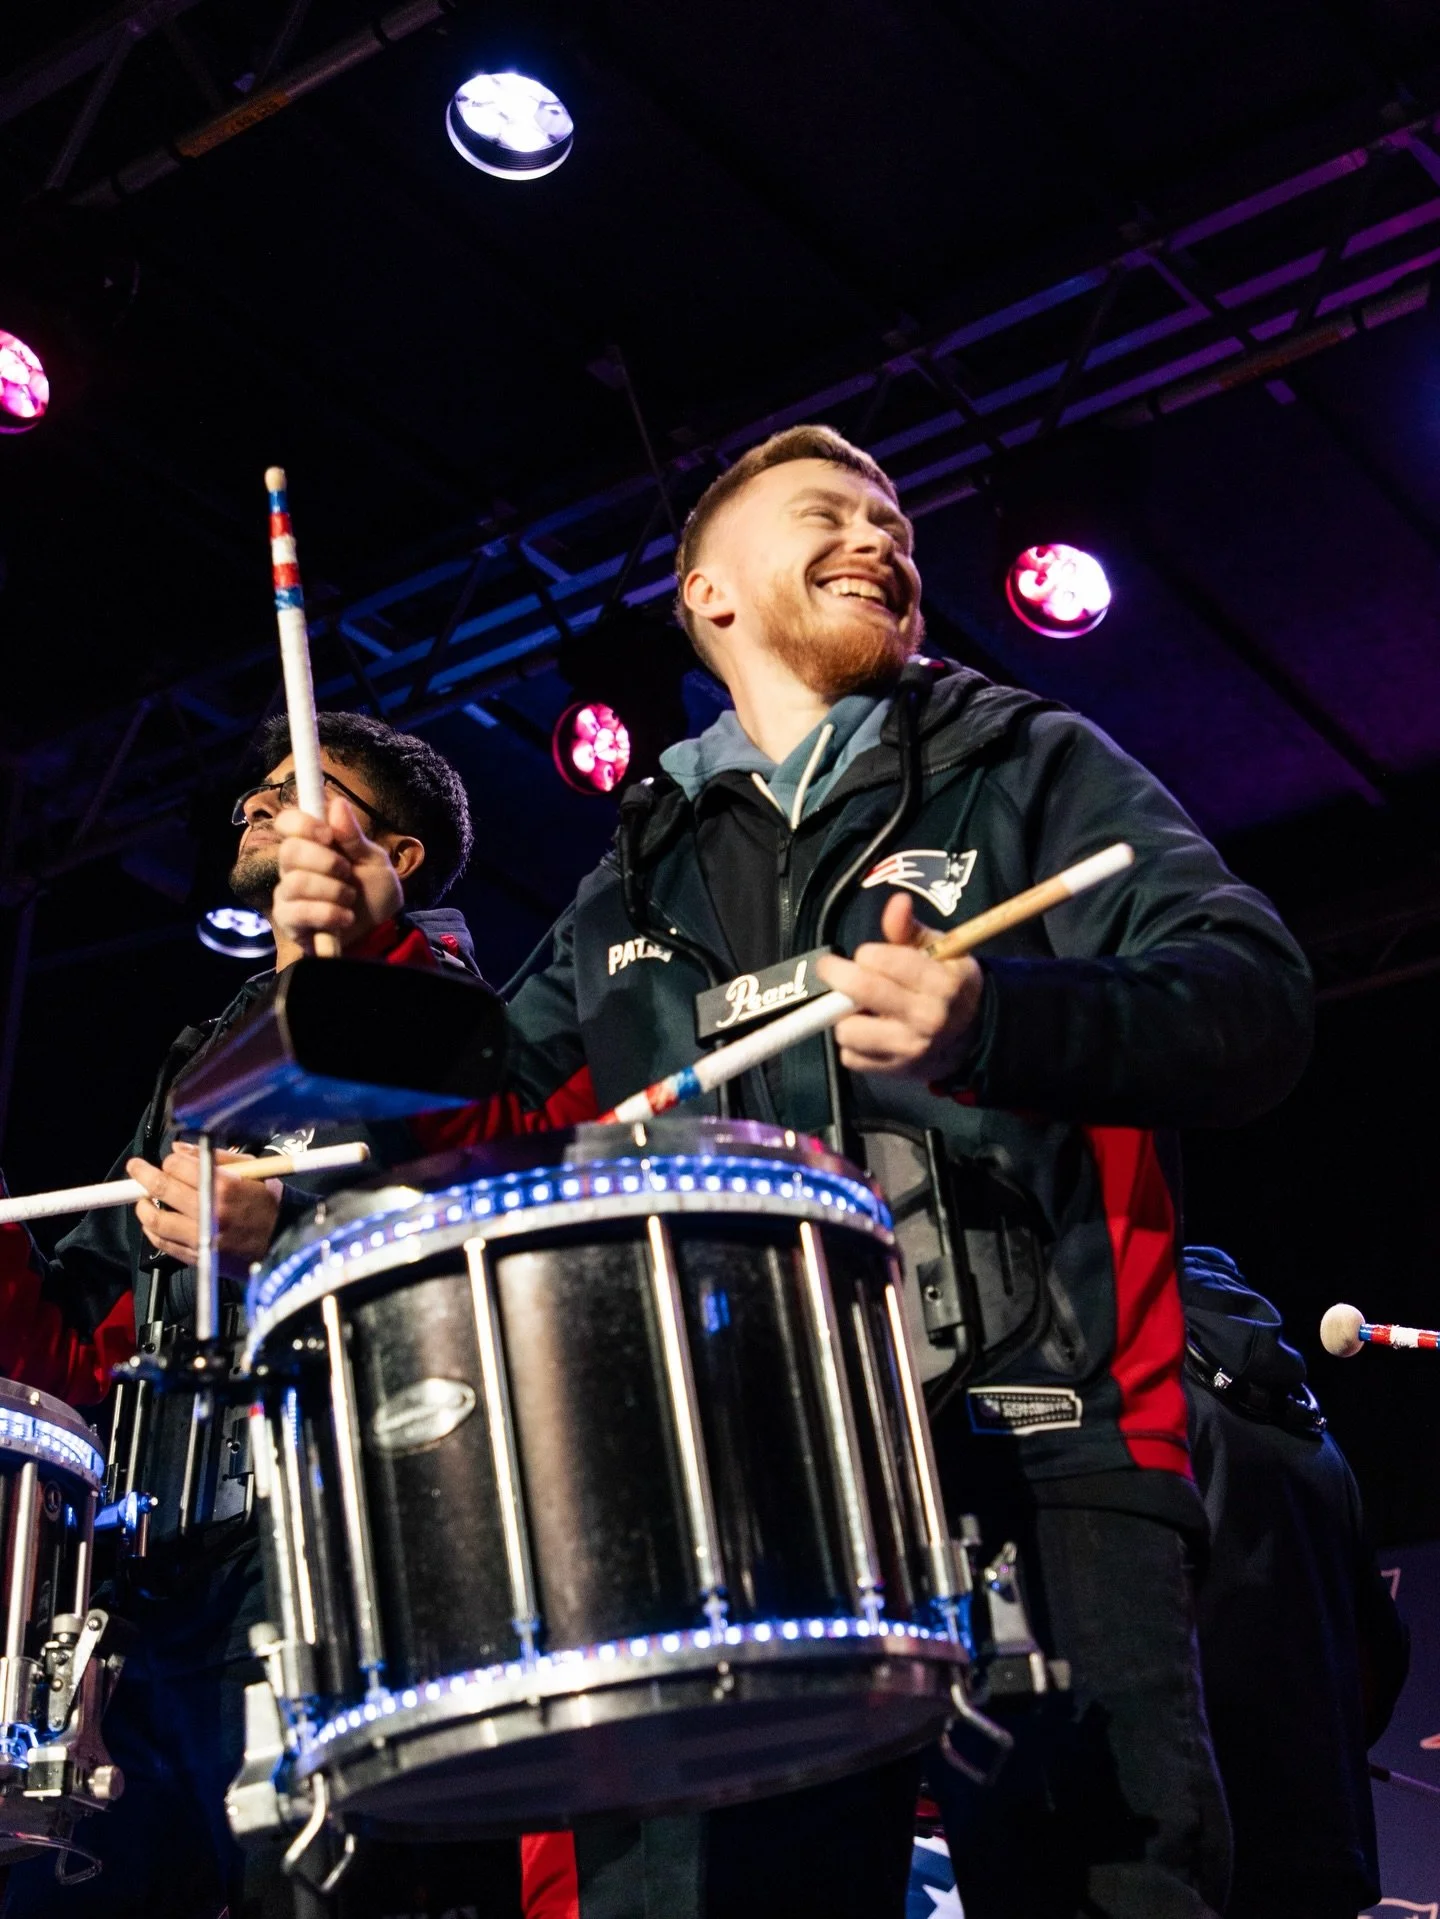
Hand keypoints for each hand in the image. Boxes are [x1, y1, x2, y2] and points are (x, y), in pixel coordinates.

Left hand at [128, 1145, 282, 1278]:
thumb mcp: (253, 1169)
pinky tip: (153, 1223)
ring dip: (143, 1207)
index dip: (170, 1161)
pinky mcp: (200, 1257)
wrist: (287, 1241)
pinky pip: (165, 1244)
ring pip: (156, 1220)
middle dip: (143, 1175)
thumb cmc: (272, 1203)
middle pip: (162, 1189)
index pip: (178, 1167)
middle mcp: (211, 1211)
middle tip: (135, 1169)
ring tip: (143, 1200)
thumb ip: (215, 1157)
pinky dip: (153, 1232)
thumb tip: (179, 1150)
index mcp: (224, 1186)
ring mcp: (203, 1237)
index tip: (169, 1161)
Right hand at [272, 794, 401, 950]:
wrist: (380, 929)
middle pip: (289, 851)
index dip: (303, 824)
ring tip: (350, 900)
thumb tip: (337, 803)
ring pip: (296, 882)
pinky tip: (344, 918)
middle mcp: (293, 865)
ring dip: (333, 891)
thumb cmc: (373, 890)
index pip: (286, 822)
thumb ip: (354, 837)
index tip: (329, 835)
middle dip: (326, 862)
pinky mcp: (289, 920)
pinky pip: (297, 911)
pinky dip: (328, 914)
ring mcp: (288, 893)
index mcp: (311, 843)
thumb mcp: (374, 861)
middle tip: (348, 874)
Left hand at [815, 892, 984, 1081]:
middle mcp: (926, 1017)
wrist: (975, 1037)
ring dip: (844, 1016)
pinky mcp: (894, 1071)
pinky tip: (867, 1031)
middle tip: (830, 969)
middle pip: (860, 990)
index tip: (866, 955)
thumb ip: (910, 929)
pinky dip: (852, 1044)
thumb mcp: (941, 951)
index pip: (883, 960)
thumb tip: (896, 903)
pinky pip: (850, 1057)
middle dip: (836, 974)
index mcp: (942, 982)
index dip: (867, 953)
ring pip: (847, 1029)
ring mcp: (909, 1048)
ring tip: (858, 1008)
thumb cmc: (951, 985)